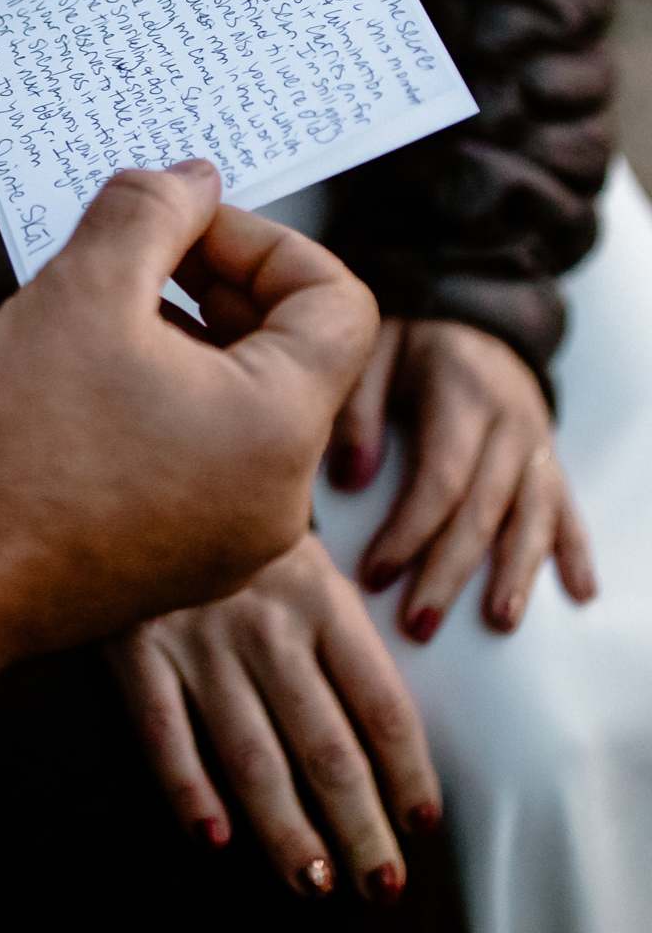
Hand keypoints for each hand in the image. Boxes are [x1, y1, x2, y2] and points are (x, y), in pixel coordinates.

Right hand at [0, 161, 376, 659]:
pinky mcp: (181, 564)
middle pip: (289, 353)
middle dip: (212, 286)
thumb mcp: (78, 291)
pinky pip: (201, 461)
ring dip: (180, 343)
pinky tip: (78, 390)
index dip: (258, 241)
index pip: (335, 300)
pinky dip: (159, 406)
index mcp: (280, 427)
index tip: (175, 227)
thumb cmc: (9, 441)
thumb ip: (148, 215)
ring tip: (89, 322)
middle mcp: (280, 497)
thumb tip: (192, 179)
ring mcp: (232, 540)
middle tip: (125, 260)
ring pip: (238, 406)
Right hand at [111, 535, 439, 902]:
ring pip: (252, 756)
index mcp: (319, 594)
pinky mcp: (130, 646)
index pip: (381, 703)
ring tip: (316, 884)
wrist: (123, 461)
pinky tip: (213, 838)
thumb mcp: (292, 536)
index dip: (409, 771)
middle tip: (381, 885)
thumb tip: (387, 698)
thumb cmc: (221, 511)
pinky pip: (163, 732)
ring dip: (287, 830)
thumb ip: (335, 608)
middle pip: (326, 747)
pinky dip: (188, 790)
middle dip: (360, 827)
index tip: (422, 821)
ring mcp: (195, 638)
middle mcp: (264, 622)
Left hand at [331, 317, 595, 638]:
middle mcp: (512, 423)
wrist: (468, 308)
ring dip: (517, 574)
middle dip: (452, 572)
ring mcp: (538, 442)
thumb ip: (357, 411)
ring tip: (499, 624)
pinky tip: (579, 593)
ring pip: (533, 516)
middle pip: (485, 510)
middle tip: (421, 624)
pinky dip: (574, 550)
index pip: (442, 478)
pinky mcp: (550, 456)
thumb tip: (353, 481)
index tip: (374, 576)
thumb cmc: (405, 337)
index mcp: (463, 394)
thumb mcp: (371, 350)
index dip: (410, 531)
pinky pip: (567, 507)